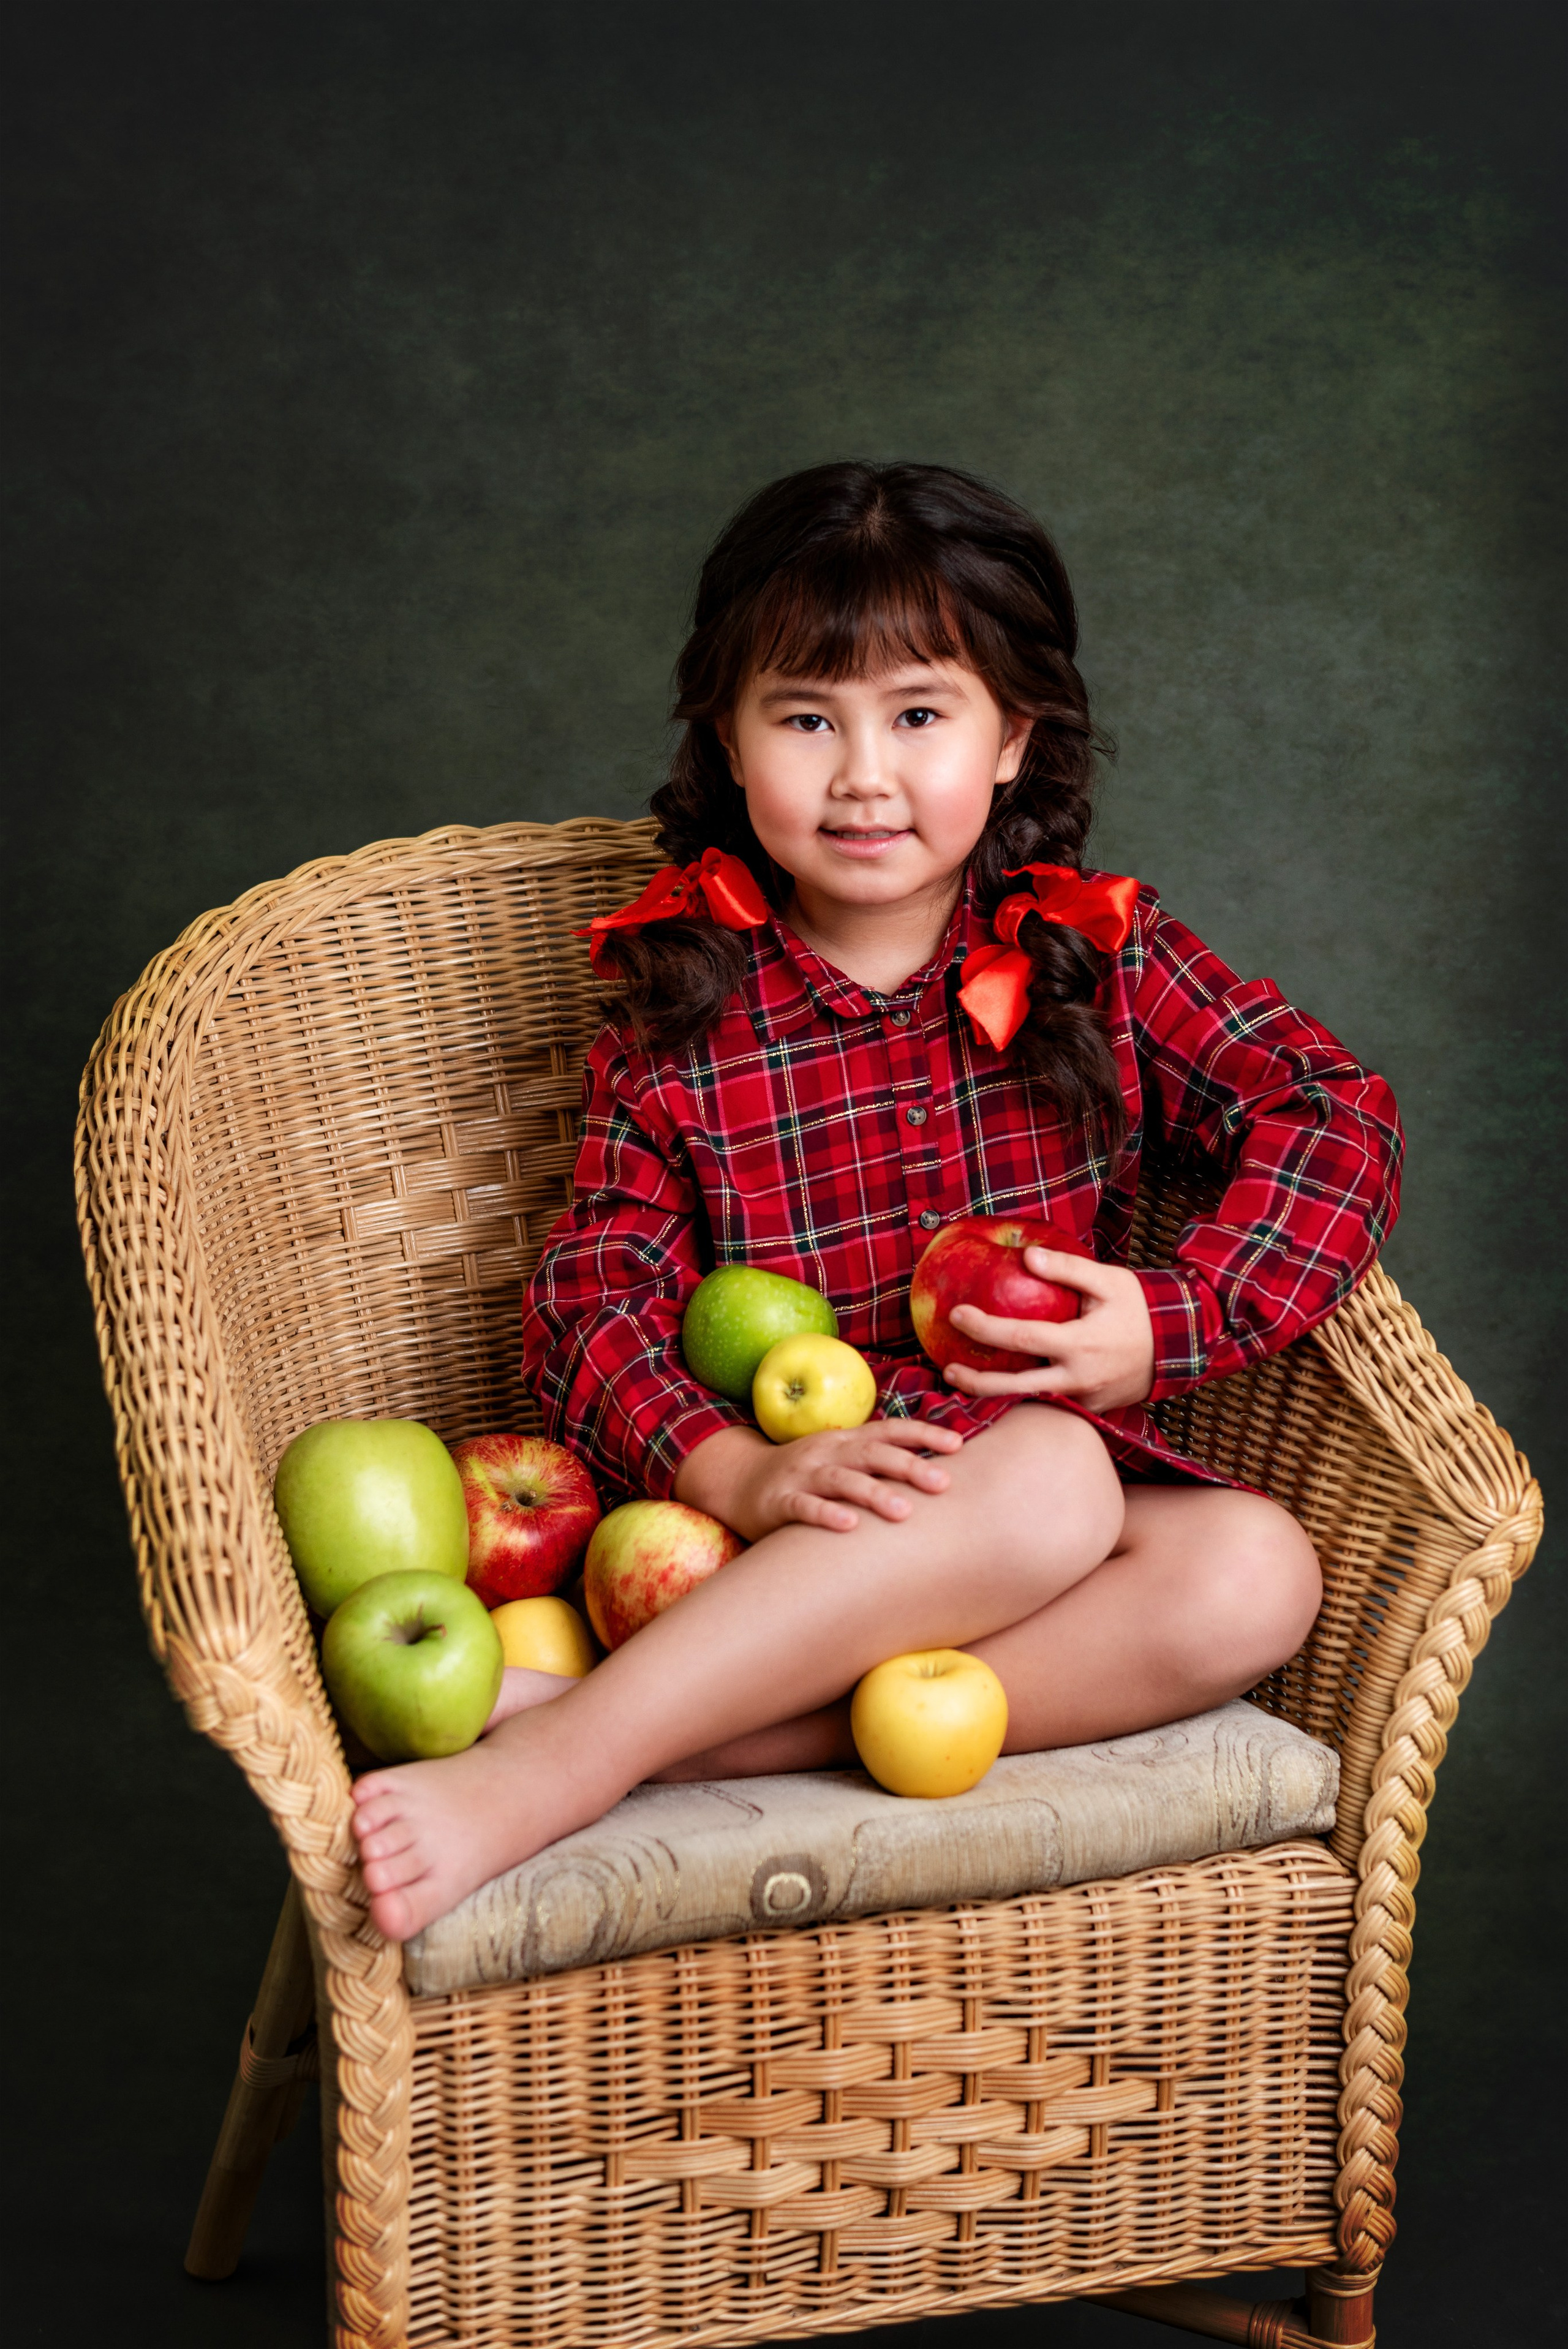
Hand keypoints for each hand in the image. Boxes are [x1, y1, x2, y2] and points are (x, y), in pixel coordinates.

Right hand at [673, 1418, 964, 1538]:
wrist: (738, 1481)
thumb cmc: (805, 1475)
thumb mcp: (841, 1459)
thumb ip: (878, 1461)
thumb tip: (936, 1468)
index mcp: (846, 1440)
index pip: (890, 1430)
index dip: (924, 1433)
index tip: (959, 1443)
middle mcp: (827, 1452)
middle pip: (872, 1454)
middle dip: (909, 1465)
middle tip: (944, 1482)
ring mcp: (802, 1475)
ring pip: (842, 1480)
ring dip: (874, 1494)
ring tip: (904, 1512)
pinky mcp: (779, 1501)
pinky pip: (805, 1507)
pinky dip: (826, 1516)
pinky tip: (849, 1527)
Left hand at [942, 1248, 1155, 1412]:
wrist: (1179, 1346)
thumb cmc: (1141, 1308)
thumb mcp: (1109, 1281)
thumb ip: (1067, 1268)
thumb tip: (1027, 1255)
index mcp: (1080, 1344)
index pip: (1021, 1338)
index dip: (985, 1328)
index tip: (956, 1314)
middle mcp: (1078, 1378)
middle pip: (1014, 1388)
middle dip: (976, 1383)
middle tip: (946, 1370)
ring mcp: (1083, 1400)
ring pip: (1029, 1403)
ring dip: (994, 1396)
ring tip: (962, 1381)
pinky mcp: (1089, 1410)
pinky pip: (1049, 1406)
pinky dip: (1023, 1398)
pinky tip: (1000, 1385)